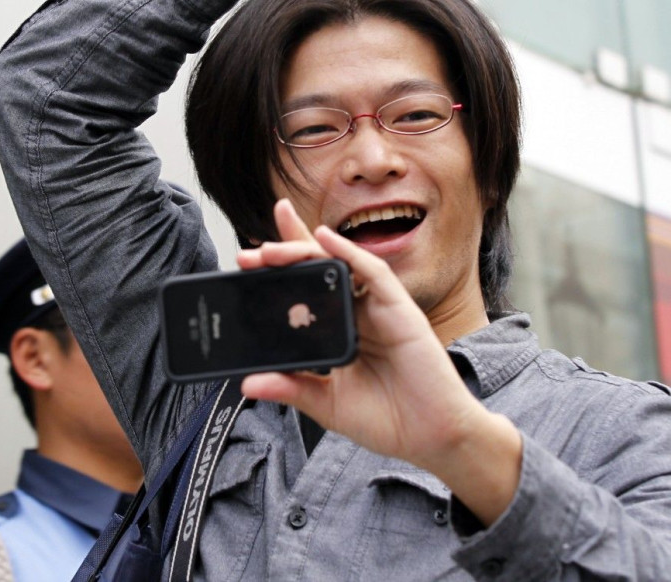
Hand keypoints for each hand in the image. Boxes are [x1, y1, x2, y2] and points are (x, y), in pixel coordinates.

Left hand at [239, 199, 521, 525]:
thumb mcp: (327, 404)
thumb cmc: (387, 418)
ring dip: (303, 251)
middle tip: (247, 256)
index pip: (307, 289)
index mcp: (340, 329)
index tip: (245, 262)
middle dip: (282, 255)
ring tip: (270, 251)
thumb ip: (292, 388)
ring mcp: (378, 306)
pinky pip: (372, 271)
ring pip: (338, 264)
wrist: (432, 438)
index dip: (279, 269)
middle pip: (317, 269)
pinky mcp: (399, 307)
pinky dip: (347, 252)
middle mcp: (358, 310)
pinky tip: (324, 239)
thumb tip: (248, 382)